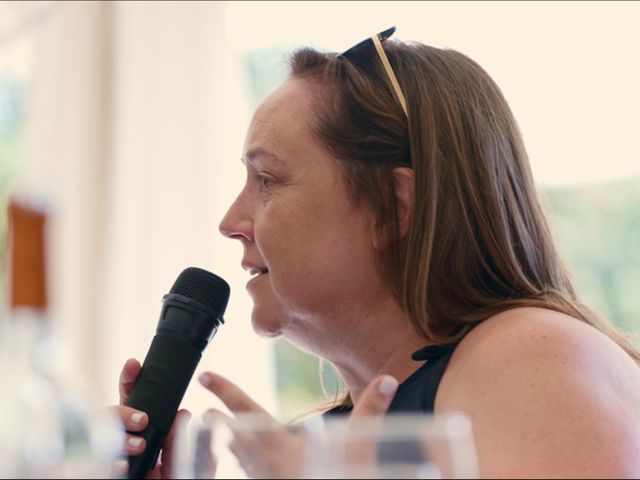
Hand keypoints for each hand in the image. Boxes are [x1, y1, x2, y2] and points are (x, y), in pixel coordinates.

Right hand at [111, 358, 190, 478]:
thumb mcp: (193, 467)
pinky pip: (94, 463)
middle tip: (144, 420)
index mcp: (148, 433)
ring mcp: (111, 459)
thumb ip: (191, 443)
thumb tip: (183, 413)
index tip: (134, 364)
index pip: (136, 400)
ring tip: (139, 446)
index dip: (132, 380)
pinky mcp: (103, 472)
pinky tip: (121, 465)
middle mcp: (126, 442)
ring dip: (117, 436)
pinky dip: (106, 461)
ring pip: (99, 435)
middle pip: (111, 413)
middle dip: (123, 410)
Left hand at [198, 372, 398, 477]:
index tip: (206, 377)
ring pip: (239, 459)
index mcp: (280, 445)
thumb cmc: (340, 479)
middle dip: (219, 423)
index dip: (225, 391)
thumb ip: (372, 411)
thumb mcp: (360, 446)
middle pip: (234, 437)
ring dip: (229, 444)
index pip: (246, 409)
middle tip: (204, 412)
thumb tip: (388, 380)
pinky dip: (244, 465)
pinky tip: (249, 466)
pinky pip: (251, 476)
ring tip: (218, 434)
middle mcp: (267, 464)